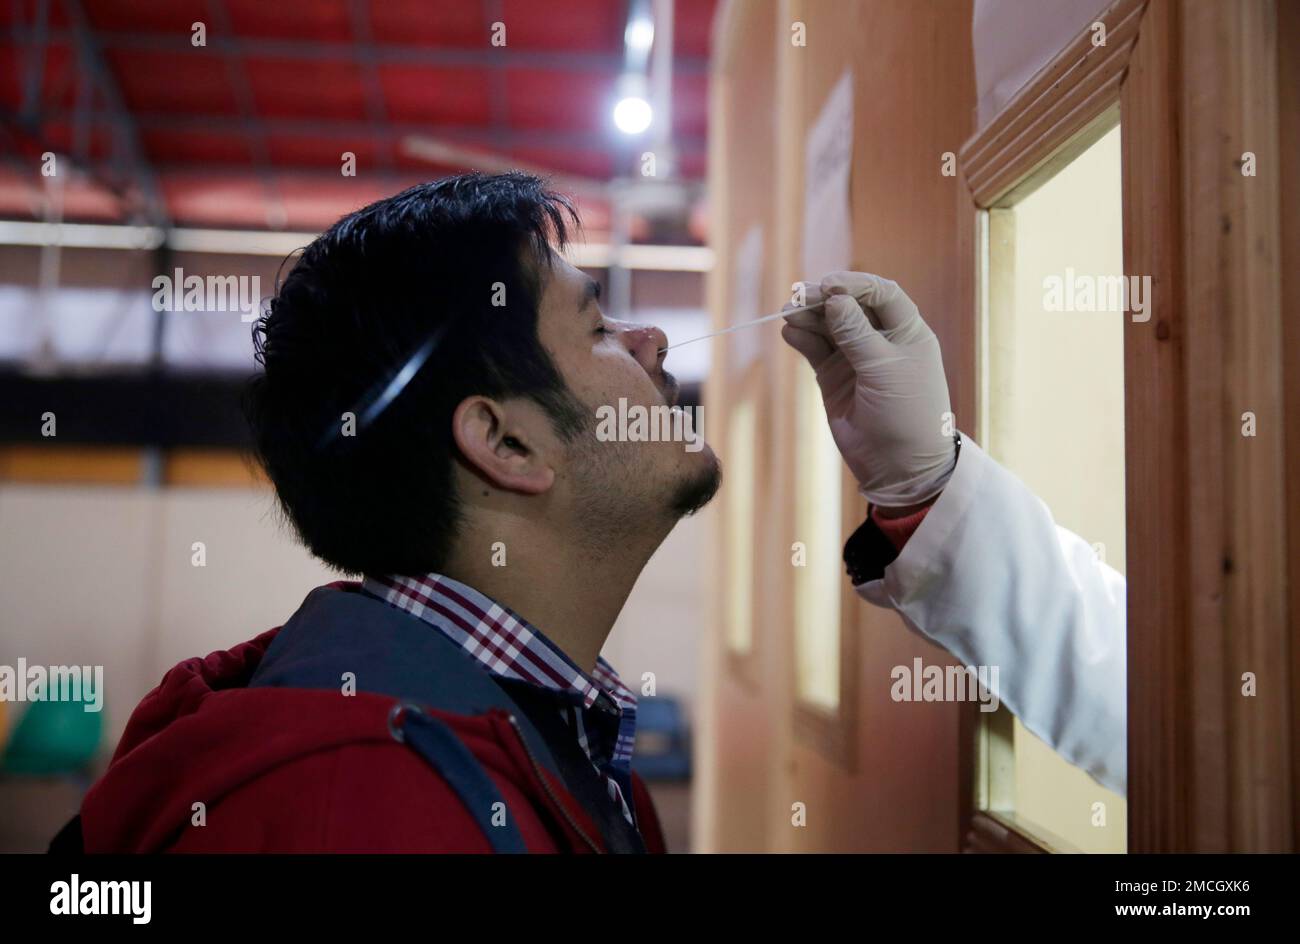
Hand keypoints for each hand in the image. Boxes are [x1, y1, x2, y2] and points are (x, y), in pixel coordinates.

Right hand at [781, 271, 956, 506]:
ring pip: (828, 326)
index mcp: (906, 331)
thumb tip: (834, 299)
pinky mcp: (834, 377)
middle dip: (823, 299)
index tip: (829, 285)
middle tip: (798, 298)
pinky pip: (815, 349)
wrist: (898, 465)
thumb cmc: (906, 413)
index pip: (881, 293)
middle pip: (849, 306)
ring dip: (809, 317)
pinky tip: (790, 333)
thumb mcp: (885, 368)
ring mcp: (855, 358)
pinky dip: (802, 339)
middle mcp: (881, 340)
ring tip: (788, 315)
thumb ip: (857, 333)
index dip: (855, 284)